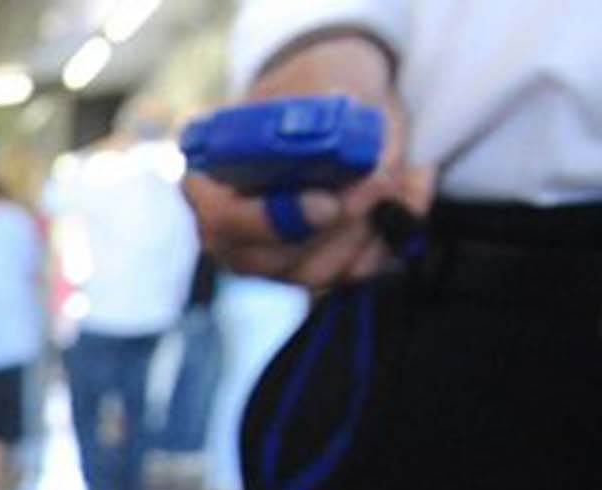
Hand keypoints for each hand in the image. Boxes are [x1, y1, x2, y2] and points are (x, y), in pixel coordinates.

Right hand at [183, 32, 433, 290]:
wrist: (344, 105)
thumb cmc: (318, 88)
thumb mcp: (321, 81)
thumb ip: (330, 117)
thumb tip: (357, 154)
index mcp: (211, 182)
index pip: (222, 221)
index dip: (271, 221)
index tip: (327, 203)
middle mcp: (233, 233)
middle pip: (269, 263)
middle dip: (334, 228)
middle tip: (379, 179)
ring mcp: (273, 259)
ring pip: (316, 274)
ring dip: (367, 227)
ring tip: (395, 172)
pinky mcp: (318, 268)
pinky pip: (357, 270)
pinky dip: (395, 231)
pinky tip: (411, 183)